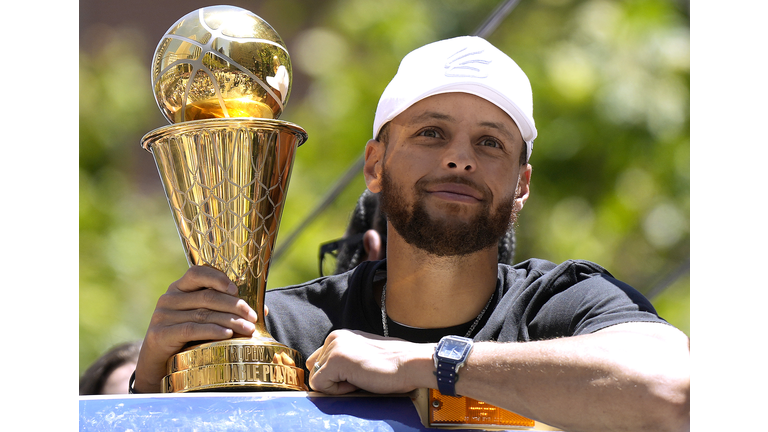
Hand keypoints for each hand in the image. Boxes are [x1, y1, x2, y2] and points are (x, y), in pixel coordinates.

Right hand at [133, 265, 258, 392]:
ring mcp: (162, 316)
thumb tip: (263, 310)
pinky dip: (212, 331)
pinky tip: (227, 335)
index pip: (197, 273)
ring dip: (230, 321)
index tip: (236, 289)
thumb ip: (226, 310)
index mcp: (180, 288)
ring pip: (203, 314)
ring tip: (248, 329)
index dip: (218, 278)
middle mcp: (169, 298)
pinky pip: (191, 329)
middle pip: (207, 297)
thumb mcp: (205, 319)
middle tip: (253, 316)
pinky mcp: (160, 334)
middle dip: (234, 305)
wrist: (159, 364)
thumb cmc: (187, 338)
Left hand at [306, 329, 435, 394]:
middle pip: (315, 370)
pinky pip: (320, 386)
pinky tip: (358, 382)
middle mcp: (334, 338)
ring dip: (337, 385)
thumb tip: (326, 377)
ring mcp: (334, 347)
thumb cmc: (392, 364)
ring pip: (316, 379)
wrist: (410, 364)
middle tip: (358, 377)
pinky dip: (338, 391)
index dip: (335, 376)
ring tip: (361, 378)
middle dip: (333, 380)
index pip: (319, 362)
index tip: (356, 374)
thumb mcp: (362, 355)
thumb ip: (344, 360)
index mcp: (340, 336)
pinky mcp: (335, 361)